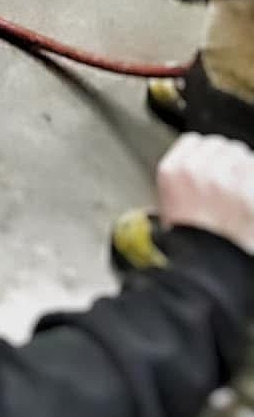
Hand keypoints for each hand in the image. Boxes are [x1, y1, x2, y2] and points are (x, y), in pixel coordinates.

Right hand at [157, 133, 253, 255]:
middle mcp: (197, 169)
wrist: (206, 274)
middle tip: (231, 188)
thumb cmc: (190, 249)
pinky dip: (251, 186)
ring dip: (246, 172)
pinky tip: (247, 202)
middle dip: (228, 163)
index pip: (193, 142)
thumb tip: (201, 170)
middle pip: (222, 146)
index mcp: (172, 171)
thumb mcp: (170, 209)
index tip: (212, 167)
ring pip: (244, 157)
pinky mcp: (249, 191)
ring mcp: (225, 179)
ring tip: (240, 198)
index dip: (206, 155)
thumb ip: (184, 181)